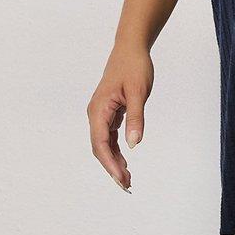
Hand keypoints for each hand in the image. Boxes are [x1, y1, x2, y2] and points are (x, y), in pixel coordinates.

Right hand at [87, 48, 153, 191]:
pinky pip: (109, 137)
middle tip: (127, 186)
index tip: (121, 179)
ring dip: (114, 162)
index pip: (101, 144)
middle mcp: (96, 114)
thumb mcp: (139, 92)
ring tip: (127, 180)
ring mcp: (101, 114)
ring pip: (104, 145)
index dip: (110, 164)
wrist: (131, 49)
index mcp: (99, 109)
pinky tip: (125, 163)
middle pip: (100, 148)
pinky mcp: (109, 112)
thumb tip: (134, 144)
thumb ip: (136, 118)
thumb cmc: (134, 67)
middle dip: (111, 168)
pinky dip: (116, 151)